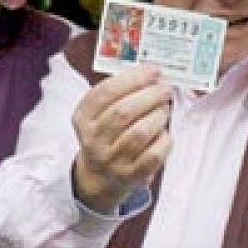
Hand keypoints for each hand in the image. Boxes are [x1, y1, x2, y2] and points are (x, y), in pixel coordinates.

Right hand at [71, 66, 171, 212]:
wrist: (100, 175)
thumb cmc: (106, 135)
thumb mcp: (99, 113)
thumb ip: (119, 92)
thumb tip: (152, 75)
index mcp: (83, 119)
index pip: (105, 93)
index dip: (132, 79)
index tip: (152, 71)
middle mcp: (94, 140)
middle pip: (123, 112)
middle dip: (150, 95)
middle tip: (164, 89)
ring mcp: (112, 160)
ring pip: (139, 133)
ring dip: (158, 116)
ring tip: (164, 109)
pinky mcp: (131, 175)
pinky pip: (153, 155)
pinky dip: (164, 139)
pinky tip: (164, 132)